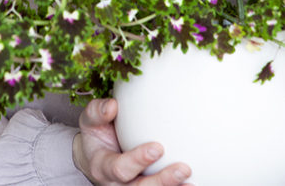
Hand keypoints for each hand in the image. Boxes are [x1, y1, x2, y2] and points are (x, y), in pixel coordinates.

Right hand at [72, 98, 191, 185]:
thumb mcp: (91, 121)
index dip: (138, 160)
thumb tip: (112, 105)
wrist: (95, 156)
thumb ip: (98, 112)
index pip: (119, 168)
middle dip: (161, 181)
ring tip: (191, 181)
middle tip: (183, 169)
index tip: (158, 148)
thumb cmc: (98, 135)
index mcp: (103, 167)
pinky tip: (193, 183)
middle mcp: (116, 184)